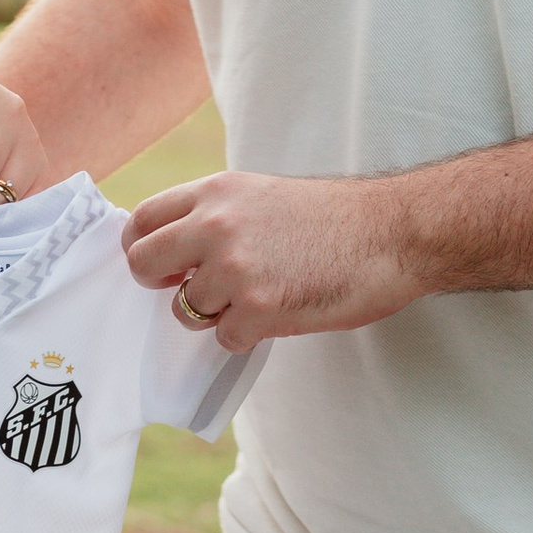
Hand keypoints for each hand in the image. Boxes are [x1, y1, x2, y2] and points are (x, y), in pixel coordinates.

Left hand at [122, 169, 424, 349]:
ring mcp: (235, 269)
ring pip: (186, 310)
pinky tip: (280, 312)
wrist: (391, 233)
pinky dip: (248, 335)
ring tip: (259, 297)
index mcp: (215, 193)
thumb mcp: (261, 194)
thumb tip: (174, 249)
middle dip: (162, 285)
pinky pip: (224, 339)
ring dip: (217, 314)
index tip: (164, 265)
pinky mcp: (259, 309)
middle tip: (192, 290)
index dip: (145, 248)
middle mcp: (215, 226)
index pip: (142, 221)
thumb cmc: (334, 218)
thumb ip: (214, 215)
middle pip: (143, 264)